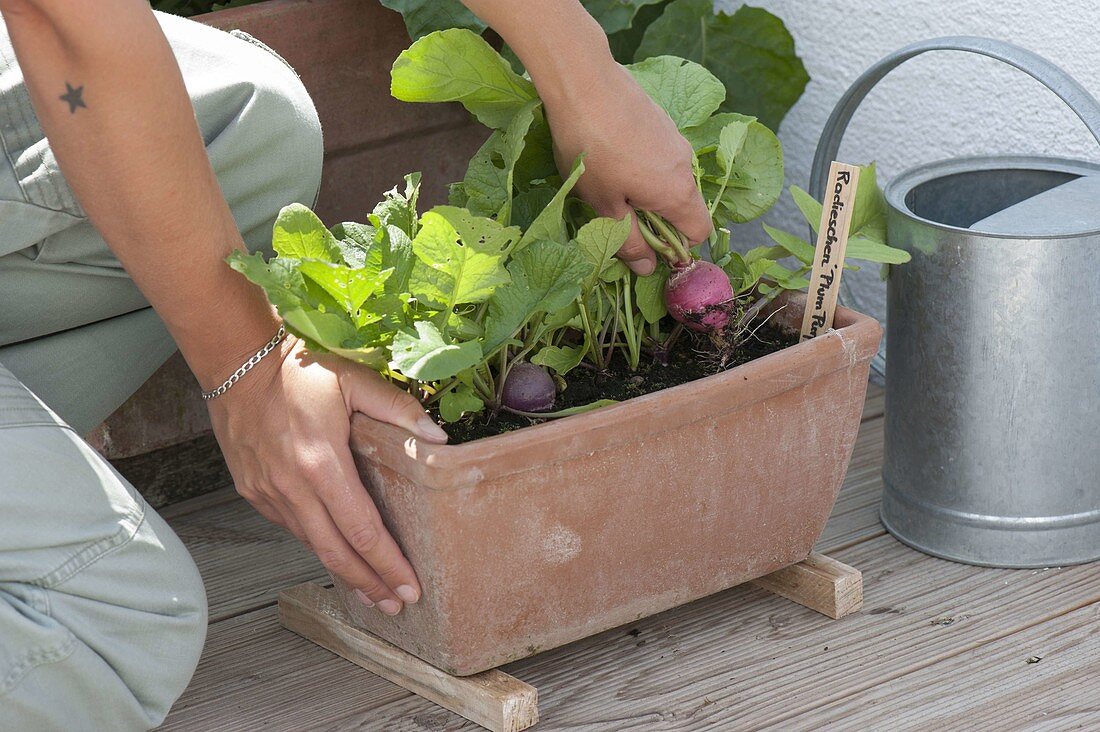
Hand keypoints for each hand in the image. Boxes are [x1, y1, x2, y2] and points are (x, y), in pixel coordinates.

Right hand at [206, 334, 448, 615]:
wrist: (237, 363)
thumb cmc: (300, 370)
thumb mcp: (355, 381)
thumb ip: (399, 410)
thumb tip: (439, 439)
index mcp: (321, 463)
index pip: (362, 529)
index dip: (388, 563)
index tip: (411, 586)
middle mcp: (291, 487)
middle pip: (336, 552)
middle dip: (370, 584)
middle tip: (397, 606)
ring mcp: (268, 493)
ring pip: (312, 545)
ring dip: (344, 572)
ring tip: (373, 591)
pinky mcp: (253, 492)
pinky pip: (292, 528)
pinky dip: (319, 546)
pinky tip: (338, 554)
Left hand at [543, 60, 712, 275]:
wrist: (584, 81)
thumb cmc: (592, 150)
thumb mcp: (603, 206)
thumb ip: (629, 241)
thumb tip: (648, 269)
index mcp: (678, 193)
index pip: (698, 233)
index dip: (676, 249)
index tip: (646, 248)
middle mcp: (685, 165)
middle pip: (684, 205)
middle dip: (656, 219)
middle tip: (617, 215)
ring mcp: (675, 138)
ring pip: (669, 178)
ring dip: (646, 190)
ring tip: (607, 181)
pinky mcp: (660, 119)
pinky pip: (659, 154)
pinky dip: (641, 164)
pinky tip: (610, 154)